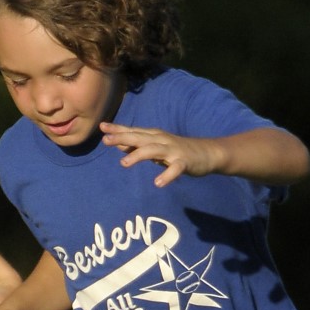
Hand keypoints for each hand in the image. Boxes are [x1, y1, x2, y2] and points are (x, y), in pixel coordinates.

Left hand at [100, 122, 218, 187]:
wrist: (208, 153)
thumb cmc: (177, 150)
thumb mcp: (155, 146)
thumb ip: (137, 146)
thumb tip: (117, 143)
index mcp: (154, 136)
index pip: (133, 131)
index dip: (118, 129)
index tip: (102, 127)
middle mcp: (162, 140)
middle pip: (140, 138)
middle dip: (123, 138)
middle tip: (106, 141)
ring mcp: (173, 150)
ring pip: (154, 150)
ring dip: (138, 155)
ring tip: (124, 164)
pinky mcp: (184, 162)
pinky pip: (175, 169)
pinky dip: (167, 175)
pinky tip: (158, 183)